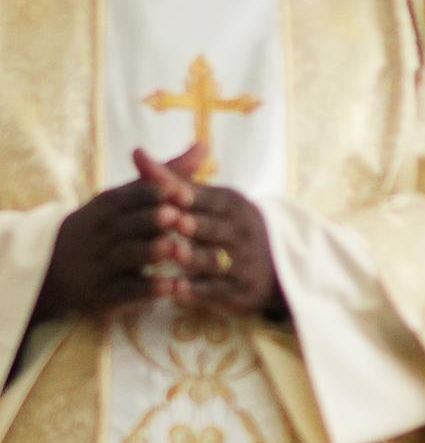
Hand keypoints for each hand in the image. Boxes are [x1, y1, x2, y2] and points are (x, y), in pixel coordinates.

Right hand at [34, 140, 204, 318]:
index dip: (152, 194)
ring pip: (126, 256)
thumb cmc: (108, 227)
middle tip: (179, 217)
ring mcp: (100, 264)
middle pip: (126, 225)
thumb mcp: (130, 199)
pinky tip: (171, 288)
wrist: (55, 268)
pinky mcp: (103, 294)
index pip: (127, 196)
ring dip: (151, 252)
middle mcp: (101, 233)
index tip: (181, 192)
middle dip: (151, 221)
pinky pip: (125, 290)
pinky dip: (147, 289)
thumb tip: (205, 145)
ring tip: (175, 249)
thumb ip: (168, 176)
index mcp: (107, 207)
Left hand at [134, 148, 281, 316]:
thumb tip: (135, 152)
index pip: (212, 199)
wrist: (270, 264)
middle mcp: (241, 233)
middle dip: (197, 226)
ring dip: (196, 257)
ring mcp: (243, 263)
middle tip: (175, 222)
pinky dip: (197, 290)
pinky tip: (176, 289)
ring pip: (217, 260)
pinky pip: (217, 290)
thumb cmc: (223, 224)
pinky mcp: (240, 290)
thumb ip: (169, 180)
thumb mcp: (205, 200)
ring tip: (174, 254)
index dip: (191, 197)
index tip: (170, 193)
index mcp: (233, 205)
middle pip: (217, 229)